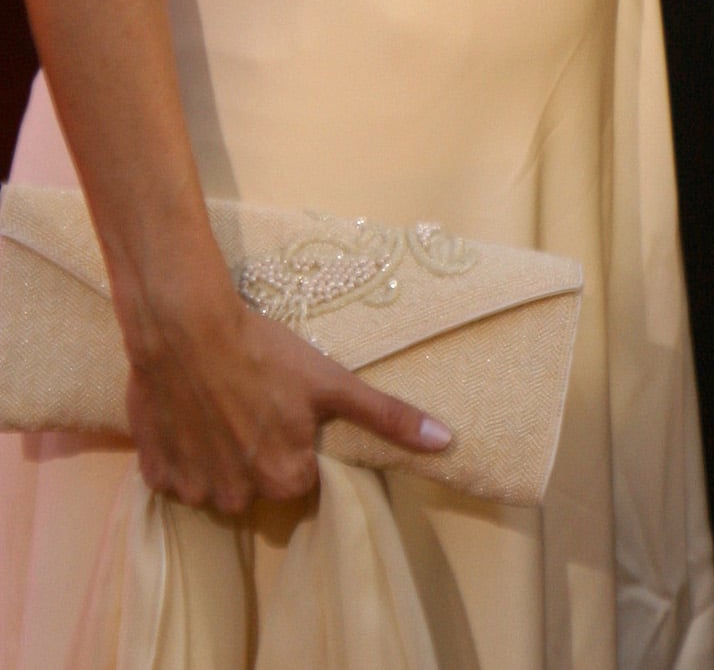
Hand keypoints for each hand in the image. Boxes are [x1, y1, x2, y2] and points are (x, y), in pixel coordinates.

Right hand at [125, 269, 451, 513]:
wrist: (185, 326)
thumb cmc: (265, 351)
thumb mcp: (333, 382)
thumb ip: (388, 418)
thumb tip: (446, 441)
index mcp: (285, 481)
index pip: (300, 479)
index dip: (296, 443)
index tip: (287, 413)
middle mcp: (238, 498)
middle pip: (257, 483)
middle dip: (257, 452)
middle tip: (254, 404)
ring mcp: (193, 489)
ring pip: (216, 482)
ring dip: (219, 453)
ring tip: (221, 404)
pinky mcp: (155, 473)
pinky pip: (176, 475)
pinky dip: (184, 450)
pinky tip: (191, 413)